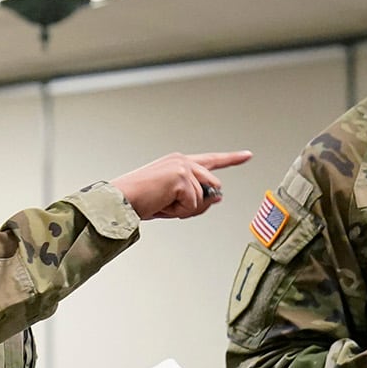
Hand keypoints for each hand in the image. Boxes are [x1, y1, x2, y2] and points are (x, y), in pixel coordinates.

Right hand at [110, 151, 252, 219]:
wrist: (119, 201)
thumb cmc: (139, 201)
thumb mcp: (172, 201)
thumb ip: (197, 197)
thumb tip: (218, 197)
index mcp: (179, 162)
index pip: (211, 160)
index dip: (231, 158)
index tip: (247, 155)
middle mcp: (183, 161)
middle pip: (213, 187)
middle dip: (198, 205)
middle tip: (172, 208)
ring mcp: (183, 167)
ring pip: (203, 199)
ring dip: (185, 210)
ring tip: (162, 205)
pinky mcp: (182, 178)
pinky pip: (193, 204)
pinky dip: (178, 212)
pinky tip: (162, 205)